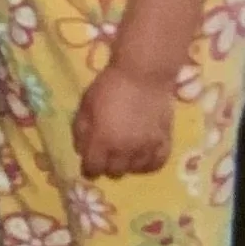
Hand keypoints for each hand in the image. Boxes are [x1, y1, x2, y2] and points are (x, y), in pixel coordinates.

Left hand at [73, 60, 176, 178]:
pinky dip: (148, 163)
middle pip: (114, 172)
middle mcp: (124, 150)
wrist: (143, 73)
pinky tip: (143, 156)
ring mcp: (146, 147)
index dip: (89, 168)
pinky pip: (156, 163)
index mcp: (102, 140)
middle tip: (108, 155)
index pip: (93, 169)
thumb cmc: (110, 85)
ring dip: (127, 164)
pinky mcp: (164, 141)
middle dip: (107, 166)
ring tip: (125, 154)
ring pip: (135, 170)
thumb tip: (81, 149)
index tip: (90, 163)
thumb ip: (81, 129)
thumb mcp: (86, 104)